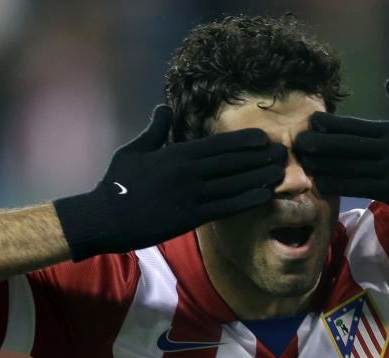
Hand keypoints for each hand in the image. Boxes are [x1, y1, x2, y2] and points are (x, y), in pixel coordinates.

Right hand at [54, 105, 286, 259]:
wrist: (105, 217)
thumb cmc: (117, 183)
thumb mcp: (133, 150)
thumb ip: (154, 130)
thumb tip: (163, 108)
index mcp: (176, 154)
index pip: (219, 145)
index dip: (245, 142)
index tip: (264, 138)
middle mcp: (189, 173)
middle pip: (233, 163)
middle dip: (260, 157)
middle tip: (283, 154)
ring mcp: (192, 196)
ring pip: (234, 184)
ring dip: (260, 177)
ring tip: (280, 173)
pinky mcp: (191, 218)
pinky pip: (226, 208)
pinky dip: (247, 201)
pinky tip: (264, 196)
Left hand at [294, 77, 388, 226]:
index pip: (357, 126)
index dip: (332, 125)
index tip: (312, 122)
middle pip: (348, 145)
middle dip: (321, 144)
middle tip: (298, 142)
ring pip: (350, 166)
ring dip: (324, 165)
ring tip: (304, 163)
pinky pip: (360, 186)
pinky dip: (339, 184)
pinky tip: (322, 183)